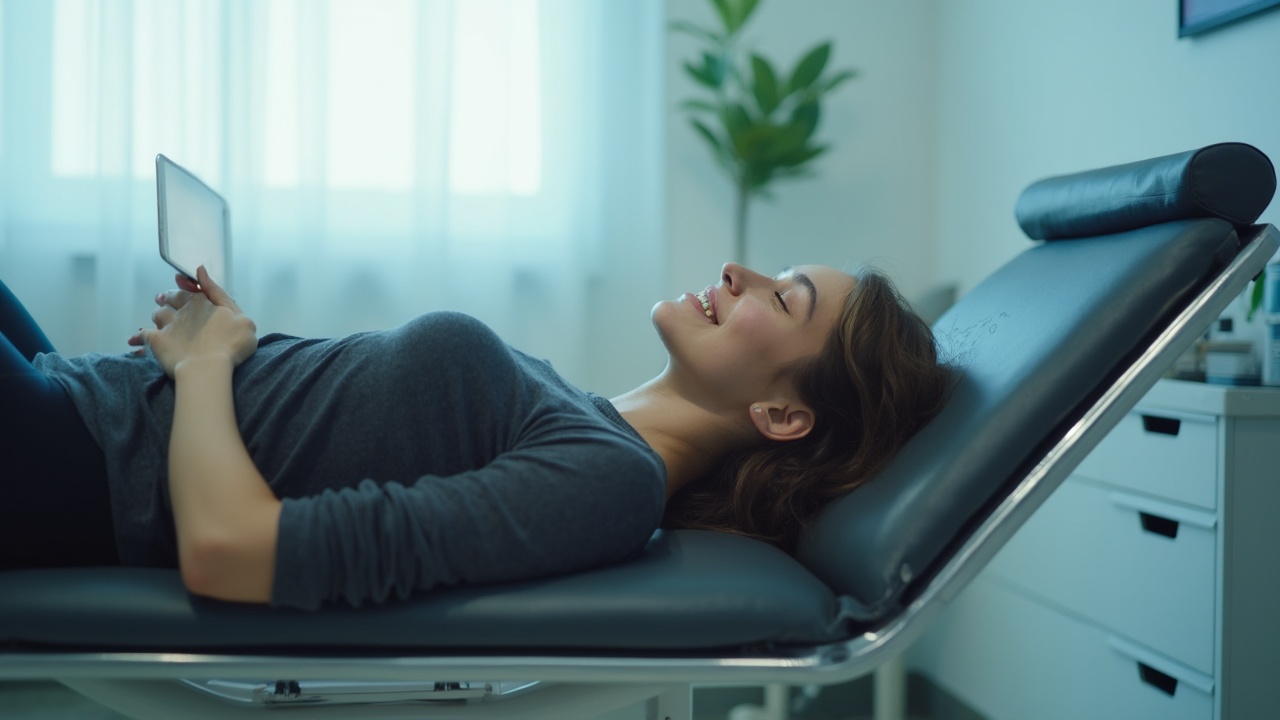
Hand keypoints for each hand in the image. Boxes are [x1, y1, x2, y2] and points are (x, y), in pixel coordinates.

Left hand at [128, 266, 257, 376]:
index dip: (185, 285)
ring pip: (158, 315)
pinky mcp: (157, 342)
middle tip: (163, 298)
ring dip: (157, 315)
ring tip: (156, 319)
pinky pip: (142, 336)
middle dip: (168, 297)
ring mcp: (169, 326)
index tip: (178, 280)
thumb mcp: (241, 318)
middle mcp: (183, 311)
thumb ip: (220, 294)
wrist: (209, 369)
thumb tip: (201, 270)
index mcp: (202, 303)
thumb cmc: (232, 345)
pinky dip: (138, 338)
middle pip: (172, 299)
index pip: (191, 290)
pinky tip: (134, 341)